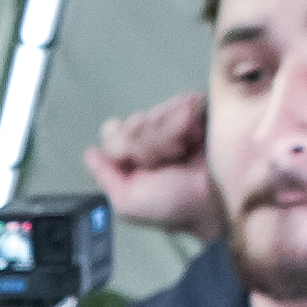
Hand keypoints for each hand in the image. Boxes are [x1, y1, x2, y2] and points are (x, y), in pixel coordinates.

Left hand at [85, 91, 215, 236]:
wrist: (216, 197)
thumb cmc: (174, 204)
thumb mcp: (129, 201)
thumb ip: (106, 176)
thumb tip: (89, 152)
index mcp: (136, 157)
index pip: (113, 131)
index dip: (121, 143)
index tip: (133, 160)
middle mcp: (154, 136)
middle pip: (132, 121)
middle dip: (145, 144)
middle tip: (165, 161)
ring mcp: (178, 121)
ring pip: (155, 112)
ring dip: (165, 137)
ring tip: (183, 152)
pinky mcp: (200, 107)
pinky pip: (179, 102)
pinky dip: (181, 122)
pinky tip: (193, 138)